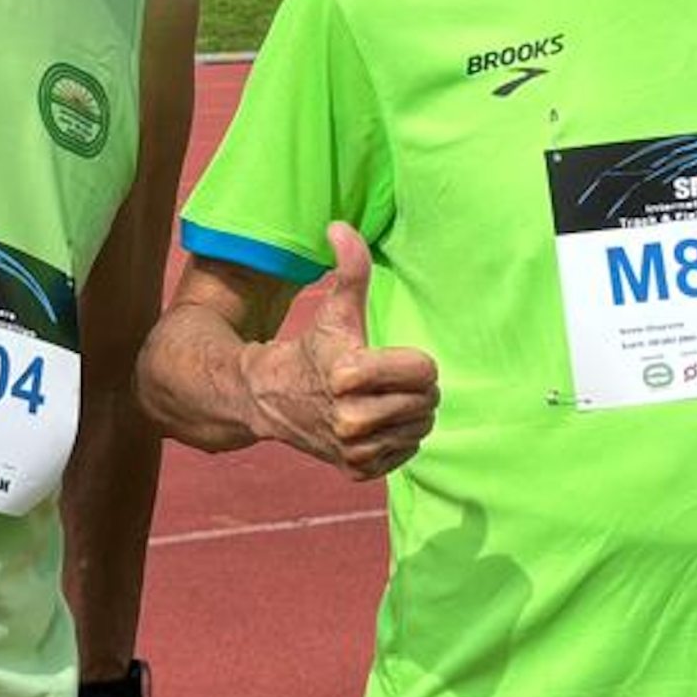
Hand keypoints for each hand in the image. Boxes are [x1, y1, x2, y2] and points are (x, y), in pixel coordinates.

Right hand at [242, 223, 438, 478]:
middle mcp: (352, 418)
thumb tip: (341, 227)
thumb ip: (349, 269)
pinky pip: (405, 454)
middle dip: (416, 389)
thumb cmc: (311, 349)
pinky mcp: (357, 470)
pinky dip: (397, 440)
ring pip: (420, 429)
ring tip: (382, 400)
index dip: (413, 362)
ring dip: (409, 415)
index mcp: (350, 375)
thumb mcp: (335, 310)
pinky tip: (375, 424)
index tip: (391, 358)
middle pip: (427, 403)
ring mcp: (354, 448)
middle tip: (389, 380)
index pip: (425, 372)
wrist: (270, 399)